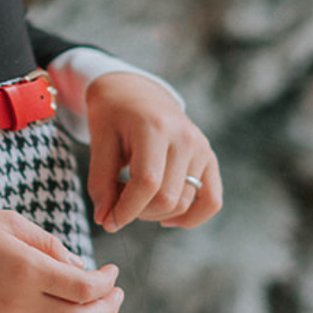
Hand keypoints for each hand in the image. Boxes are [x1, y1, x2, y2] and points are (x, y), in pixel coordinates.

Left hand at [84, 73, 221, 232]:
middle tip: (118, 200)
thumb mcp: (99, 143)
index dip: (126, 210)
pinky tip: (166, 217)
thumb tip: (107, 221)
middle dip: (138, 212)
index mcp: (155, 127)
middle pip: (167, 199)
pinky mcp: (209, 158)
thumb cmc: (113, 116)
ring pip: (184, 204)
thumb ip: (101, 183)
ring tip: (136, 198)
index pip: (147, 183)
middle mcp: (185, 138)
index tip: (108, 221)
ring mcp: (201, 148)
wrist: (136, 91)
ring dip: (155, 213)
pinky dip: (191, 217)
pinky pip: (212, 201)